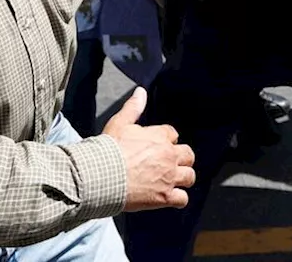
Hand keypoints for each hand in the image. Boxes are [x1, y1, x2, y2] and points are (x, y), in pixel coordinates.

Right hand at [103, 87, 195, 211]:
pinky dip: (178, 199)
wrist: (101, 175)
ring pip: (190, 176)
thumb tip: (141, 92)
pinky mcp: (164, 197)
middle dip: (181, 158)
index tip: (159, 146)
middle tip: (171, 163)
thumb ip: (133, 108)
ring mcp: (169, 177)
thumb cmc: (109, 150)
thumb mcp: (120, 123)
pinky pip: (183, 199)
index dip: (166, 140)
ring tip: (174, 180)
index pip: (172, 134)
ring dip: (183, 178)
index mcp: (159, 137)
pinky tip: (172, 198)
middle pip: (188, 154)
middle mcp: (168, 156)